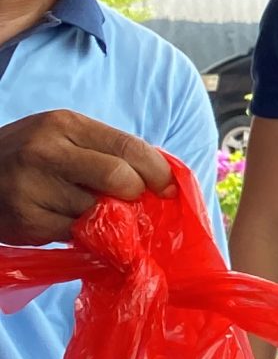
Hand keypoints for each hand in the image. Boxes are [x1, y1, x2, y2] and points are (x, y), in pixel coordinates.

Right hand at [0, 110, 173, 244]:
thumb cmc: (28, 156)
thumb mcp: (63, 138)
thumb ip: (107, 151)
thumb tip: (161, 179)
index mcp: (65, 125)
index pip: (129, 147)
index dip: (158, 171)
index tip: (169, 189)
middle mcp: (47, 152)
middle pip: (118, 178)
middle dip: (134, 195)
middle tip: (129, 202)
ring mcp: (33, 187)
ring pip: (98, 211)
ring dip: (105, 217)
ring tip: (88, 210)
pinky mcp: (27, 220)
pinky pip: (75, 234)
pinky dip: (82, 233)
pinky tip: (65, 220)